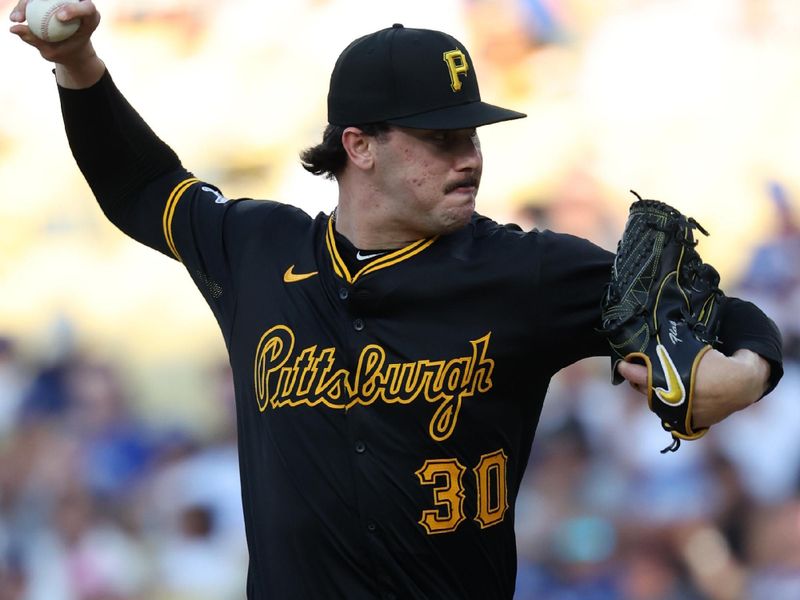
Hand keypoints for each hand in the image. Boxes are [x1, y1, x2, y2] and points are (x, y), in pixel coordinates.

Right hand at [9, 0, 103, 86]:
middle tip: (26, 16)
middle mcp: (78, 3)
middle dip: (39, 2)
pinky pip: (36, 1)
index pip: (87, 8)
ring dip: (26, 4)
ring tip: (15, 19)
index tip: (59, 17)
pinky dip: (24, 7)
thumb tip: (13, 29)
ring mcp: (65, 0)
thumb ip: (37, 41)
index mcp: (91, 17)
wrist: (69, 48)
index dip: (74, 9)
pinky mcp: (53, 0)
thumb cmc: (66, 51)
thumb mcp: (54, 52)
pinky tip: (15, 18)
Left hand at [617, 348, 770, 428]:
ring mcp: (684, 414)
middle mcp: (677, 401)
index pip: (641, 376)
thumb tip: (651, 340)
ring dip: (652, 393)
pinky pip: (672, 414)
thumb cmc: (718, 362)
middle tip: (633, 370)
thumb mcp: (694, 353)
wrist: (743, 384)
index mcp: (675, 382)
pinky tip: (667, 394)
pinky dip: (667, 405)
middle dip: (638, 380)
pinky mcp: (693, 423)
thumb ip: (673, 353)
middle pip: (647, 391)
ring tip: (649, 381)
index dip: (629, 370)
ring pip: (657, 404)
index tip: (622, 364)